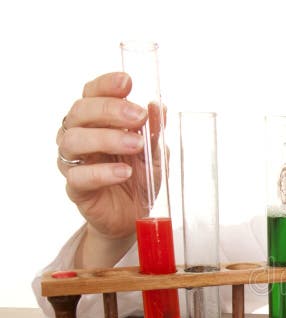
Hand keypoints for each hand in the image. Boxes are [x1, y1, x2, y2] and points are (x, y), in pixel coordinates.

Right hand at [56, 72, 153, 239]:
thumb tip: (159, 107)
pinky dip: (103, 172)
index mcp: (95, 121)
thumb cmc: (140, 177)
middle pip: (80, 112)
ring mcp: (73, 161)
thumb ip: (154, 131)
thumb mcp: (155, 152)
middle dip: (110, 109)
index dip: (106, 85)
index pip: (91, 93)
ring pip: (74, 140)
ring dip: (107, 138)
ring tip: (136, 145)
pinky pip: (79, 176)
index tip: (127, 82)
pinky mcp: (76, 188)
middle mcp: (78, 135)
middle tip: (138, 116)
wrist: (134, 215)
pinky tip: (124, 172)